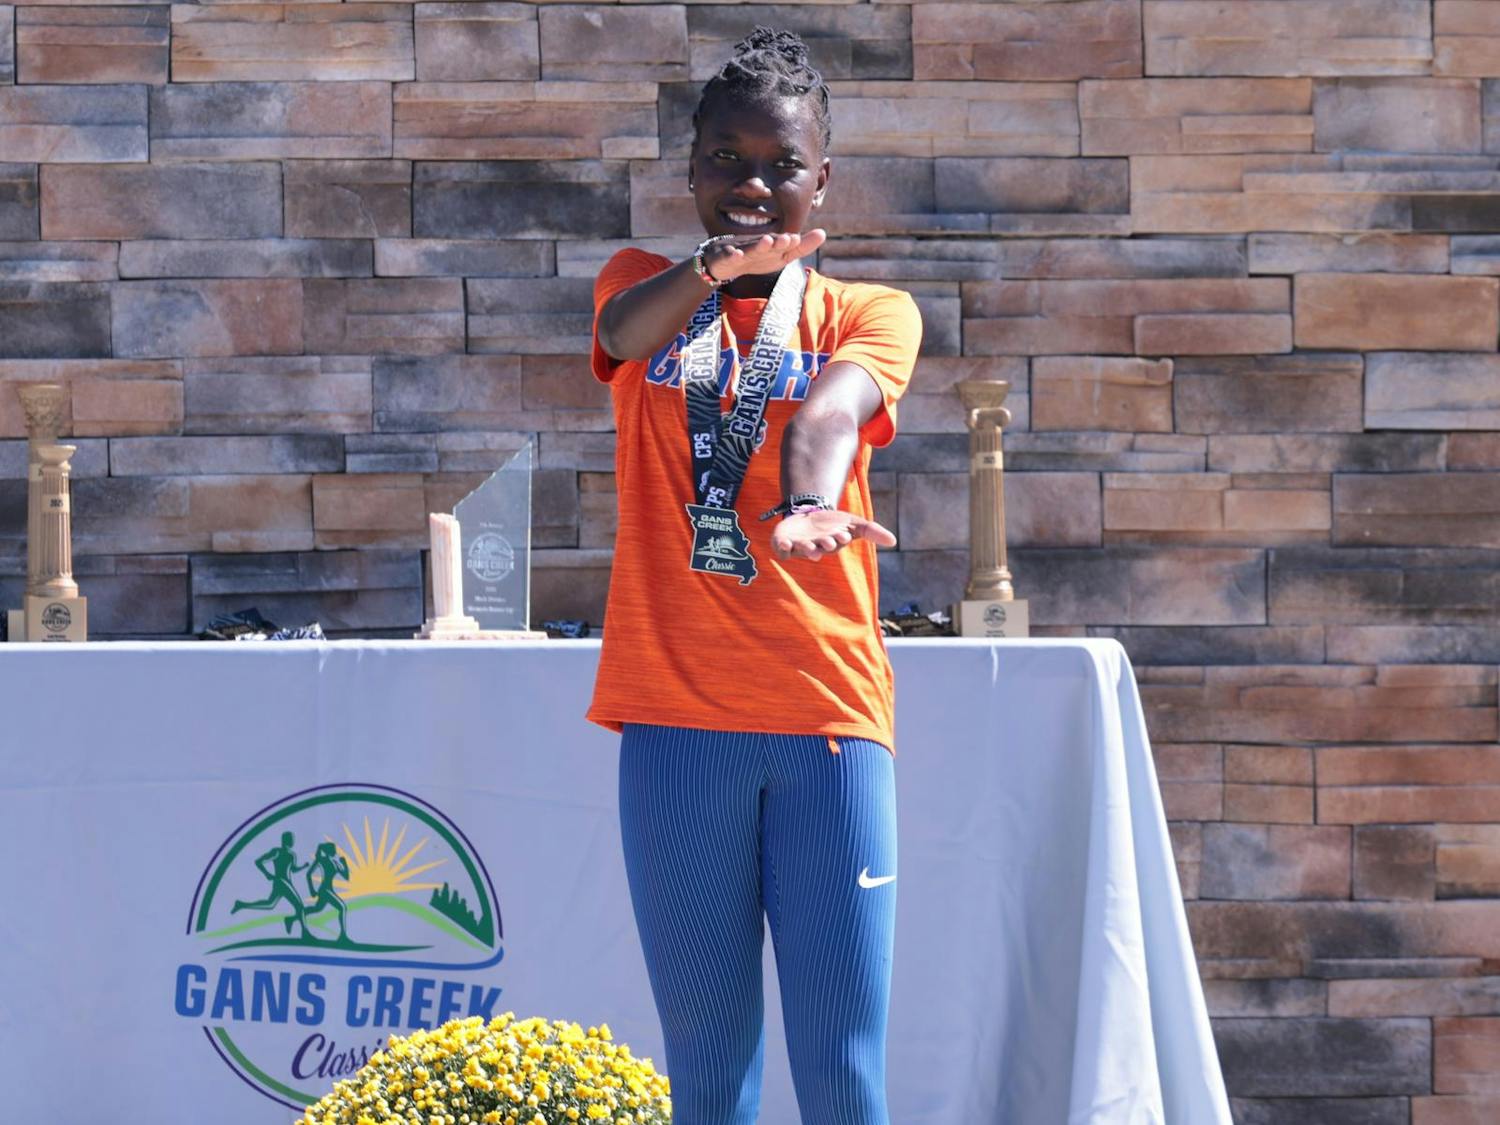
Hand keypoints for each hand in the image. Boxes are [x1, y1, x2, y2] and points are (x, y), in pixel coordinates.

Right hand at [707, 229, 826, 282]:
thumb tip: (823, 233)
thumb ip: (801, 247)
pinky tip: (737, 255)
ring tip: (767, 241)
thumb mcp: (780, 255)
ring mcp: (742, 251)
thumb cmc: (756, 256)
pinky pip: (730, 256)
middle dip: (778, 242)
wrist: (723, 260)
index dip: (790, 243)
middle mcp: (758, 247)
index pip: (784, 246)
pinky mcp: (727, 258)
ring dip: (760, 245)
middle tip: (788, 239)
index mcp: (771, 248)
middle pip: (769, 245)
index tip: (797, 239)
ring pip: (752, 248)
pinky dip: (733, 255)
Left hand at [771, 508, 895, 561]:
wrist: (807, 515)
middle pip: (819, 549)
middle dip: (824, 545)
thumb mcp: (853, 524)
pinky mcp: (783, 542)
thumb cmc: (832, 524)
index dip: (839, 539)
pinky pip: (781, 550)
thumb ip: (871, 531)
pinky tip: (785, 541)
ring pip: (801, 550)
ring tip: (810, 546)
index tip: (843, 534)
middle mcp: (815, 547)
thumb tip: (894, 541)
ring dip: (806, 549)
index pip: (836, 543)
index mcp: (832, 544)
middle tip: (827, 541)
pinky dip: (782, 547)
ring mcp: (798, 546)